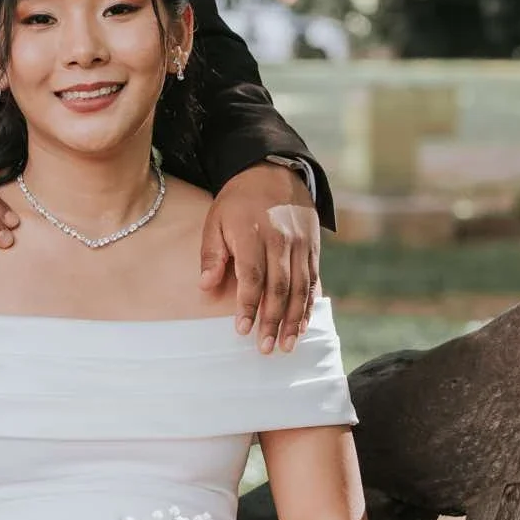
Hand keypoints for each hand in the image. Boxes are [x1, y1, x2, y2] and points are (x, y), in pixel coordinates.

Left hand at [200, 163, 319, 352]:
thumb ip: (212, 254)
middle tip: (265, 348)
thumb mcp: (215, 220)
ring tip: (285, 345)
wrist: (275, 171)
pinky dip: (308, 305)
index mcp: (253, 234)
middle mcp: (281, 241)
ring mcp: (301, 244)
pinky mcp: (313, 248)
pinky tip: (301, 325)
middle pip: (279, 288)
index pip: (252, 277)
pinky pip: (313, 280)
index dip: (248, 306)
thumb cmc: (238, 200)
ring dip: (293, 320)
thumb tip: (205, 286)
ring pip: (300, 288)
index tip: (242, 330)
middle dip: (272, 321)